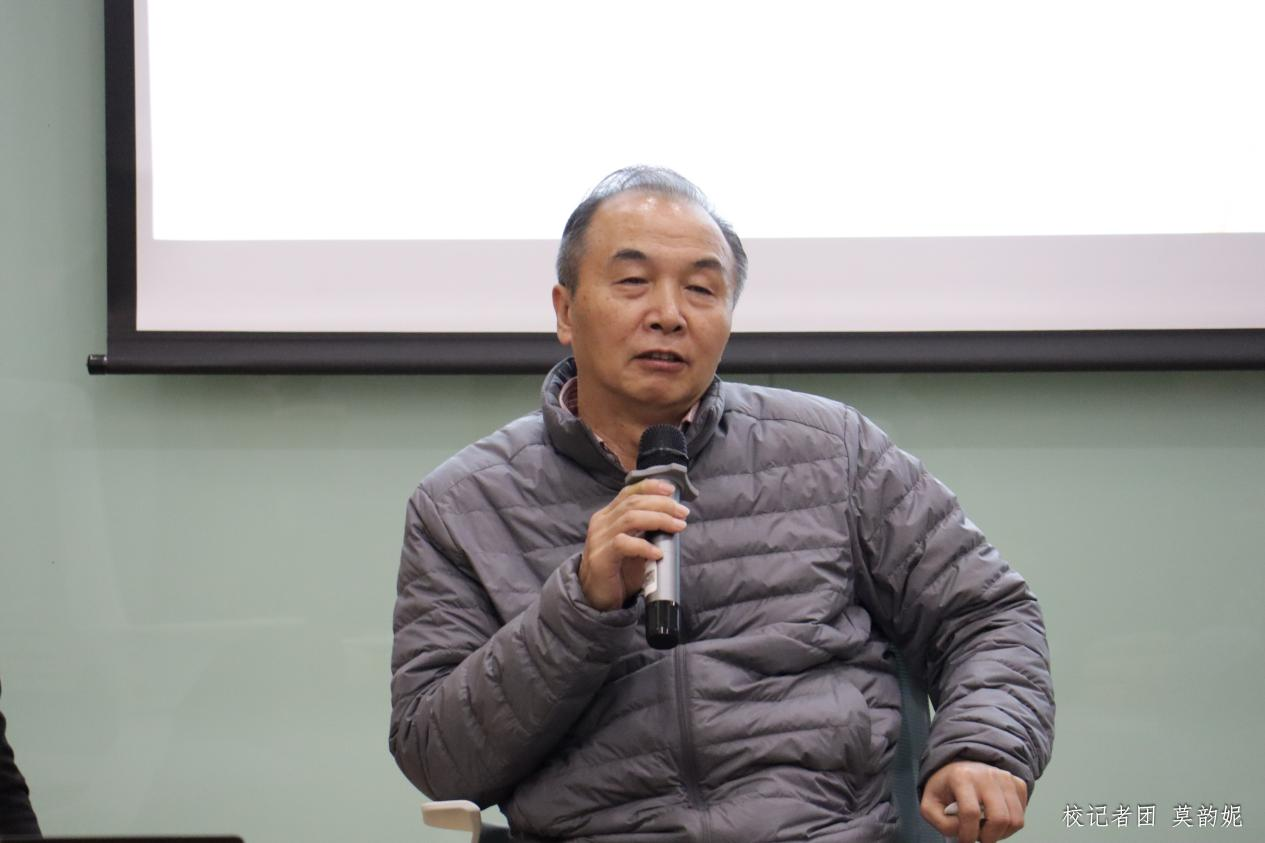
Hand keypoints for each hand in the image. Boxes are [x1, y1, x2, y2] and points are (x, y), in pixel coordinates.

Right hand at [578, 479, 688, 610]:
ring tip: (677, 527)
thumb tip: (675, 521)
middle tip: (682, 512)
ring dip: (659, 519)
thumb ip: (646, 531)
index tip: (671, 489)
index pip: (628, 492)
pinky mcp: (601, 557)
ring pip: (630, 518)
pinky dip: (644, 546)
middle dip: (662, 504)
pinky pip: (624, 544)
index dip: (650, 487)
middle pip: (633, 502)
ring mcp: (599, 538)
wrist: (595, 597)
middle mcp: (602, 522)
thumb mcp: (634, 545)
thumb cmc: (619, 570)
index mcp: (608, 515)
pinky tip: (658, 553)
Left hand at [921, 761, 1027, 842]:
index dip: (968, 834)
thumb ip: (941, 822)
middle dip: (989, 837)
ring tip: (987, 829)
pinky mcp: (1016, 783)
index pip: (970, 812)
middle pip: (999, 818)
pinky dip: (1011, 824)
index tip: (964, 840)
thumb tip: (963, 830)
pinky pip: (1022, 813)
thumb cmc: (945, 787)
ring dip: (1001, 833)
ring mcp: (1005, 778)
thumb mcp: (930, 804)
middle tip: (979, 837)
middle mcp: (986, 774)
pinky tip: (996, 819)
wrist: (959, 767)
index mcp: (962, 776)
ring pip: (1015, 819)